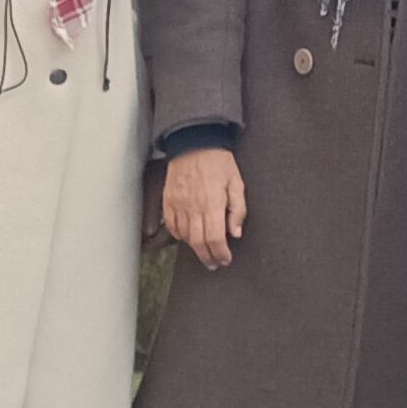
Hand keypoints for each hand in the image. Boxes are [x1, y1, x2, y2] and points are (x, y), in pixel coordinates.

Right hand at [162, 149, 247, 270]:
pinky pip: (172, 225)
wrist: (194, 143)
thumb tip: (235, 233)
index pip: (215, 238)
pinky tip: (188, 238)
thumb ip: (238, 210)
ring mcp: (178, 205)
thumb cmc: (218, 162)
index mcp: (212, 203)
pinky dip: (180, 236)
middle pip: (198, 242)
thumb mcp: (236, 183)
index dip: (220, 253)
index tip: (225, 260)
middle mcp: (193, 207)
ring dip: (195, 248)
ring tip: (204, 253)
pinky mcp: (168, 201)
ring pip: (185, 236)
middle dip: (207, 257)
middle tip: (214, 264)